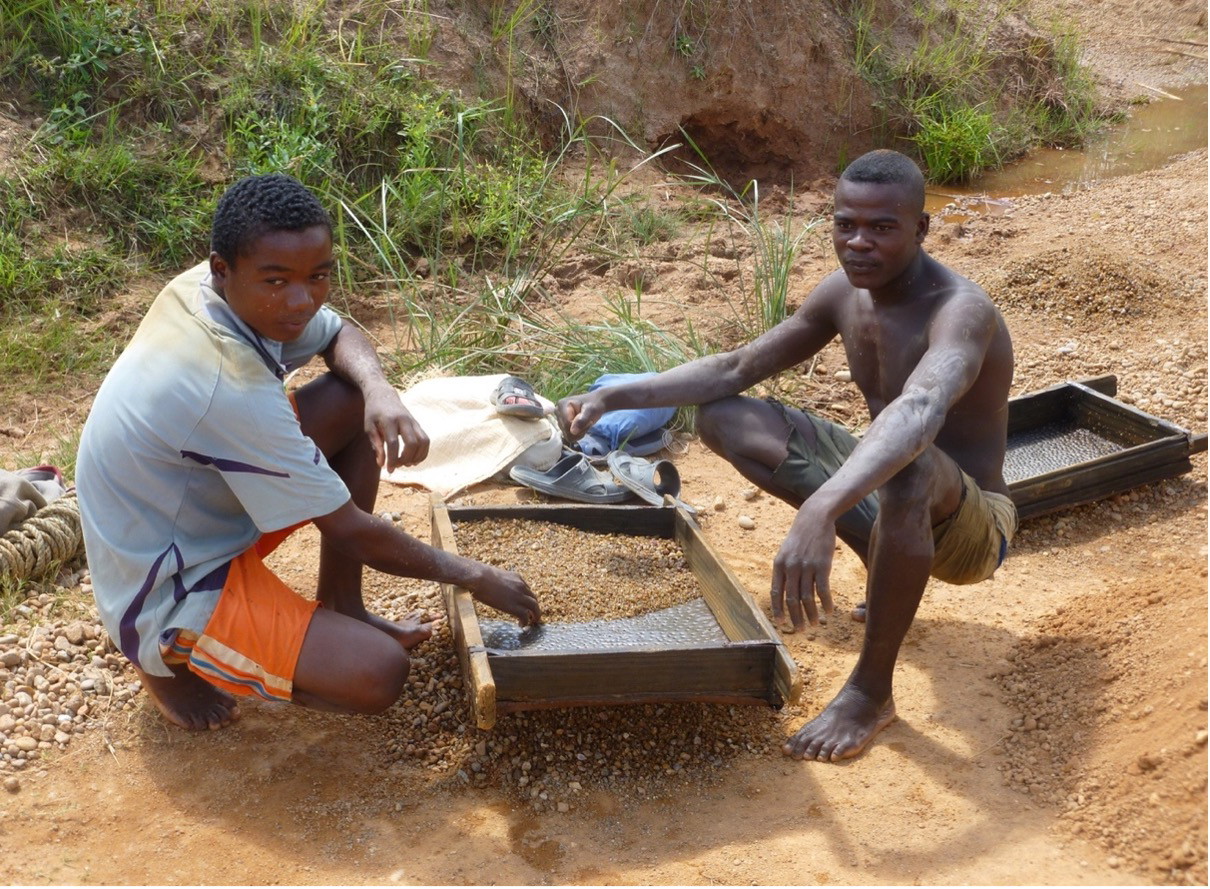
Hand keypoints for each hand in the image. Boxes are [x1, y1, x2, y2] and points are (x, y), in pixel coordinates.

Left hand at [364, 387, 428, 470]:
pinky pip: (426, 440)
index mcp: (389, 420)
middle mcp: (404, 420)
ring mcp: (413, 421)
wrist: (383, 394)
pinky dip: (423, 452)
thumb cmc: (373, 413)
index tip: (389, 470)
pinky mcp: (418, 424)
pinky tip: (414, 459)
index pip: (393, 443)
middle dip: (406, 459)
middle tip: (397, 466)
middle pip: (412, 443)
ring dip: (417, 457)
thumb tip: (382, 464)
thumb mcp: (369, 428)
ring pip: (423, 442)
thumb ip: (376, 446)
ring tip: (407, 464)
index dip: (392, 459)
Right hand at [469, 566, 541, 626]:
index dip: (526, 598)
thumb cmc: (480, 576)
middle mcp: (521, 586)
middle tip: (533, 615)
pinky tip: (521, 625)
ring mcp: (519, 596)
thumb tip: (490, 587)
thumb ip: (498, 582)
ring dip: (535, 615)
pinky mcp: (514, 606)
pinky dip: (525, 622)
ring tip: (533, 622)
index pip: (527, 589)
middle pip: (533, 598)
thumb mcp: (495, 576)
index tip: (524, 604)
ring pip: (534, 607)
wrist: (479, 578)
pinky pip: (524, 616)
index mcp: (516, 577)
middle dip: (534, 607)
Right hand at [556, 392, 604, 441]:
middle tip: (588, 422)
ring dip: (579, 433)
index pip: (567, 424)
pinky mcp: (562, 426)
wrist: (595, 403)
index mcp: (562, 405)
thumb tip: (573, 432)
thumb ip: (582, 420)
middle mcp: (557, 412)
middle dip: (580, 430)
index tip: (589, 421)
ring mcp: (559, 420)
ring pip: (567, 435)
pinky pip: (568, 437)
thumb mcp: (591, 410)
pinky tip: (582, 427)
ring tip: (585, 423)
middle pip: (566, 431)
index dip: (579, 427)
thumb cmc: (594, 404)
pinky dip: (577, 435)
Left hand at [770, 509, 836, 631]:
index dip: (778, 609)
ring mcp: (807, 567)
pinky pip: (823, 590)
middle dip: (795, 618)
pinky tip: (829, 611)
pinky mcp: (822, 566)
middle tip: (800, 630)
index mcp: (779, 565)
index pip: (776, 593)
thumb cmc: (801, 536)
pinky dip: (826, 603)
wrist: (814, 518)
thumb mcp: (787, 551)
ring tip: (815, 624)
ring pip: (808, 598)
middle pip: (792, 599)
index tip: (781, 623)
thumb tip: (783, 592)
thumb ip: (785, 570)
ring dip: (811, 614)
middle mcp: (791, 567)